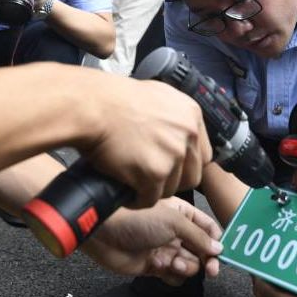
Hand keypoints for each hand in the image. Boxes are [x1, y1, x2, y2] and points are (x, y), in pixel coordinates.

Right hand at [79, 76, 212, 207]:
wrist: (93, 106)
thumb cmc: (114, 99)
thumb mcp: (156, 95)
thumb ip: (174, 117)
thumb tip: (179, 134)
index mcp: (191, 115)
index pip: (203, 155)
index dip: (186, 166)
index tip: (171, 169)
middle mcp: (188, 135)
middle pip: (192, 176)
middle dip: (171, 182)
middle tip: (151, 180)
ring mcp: (174, 154)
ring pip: (171, 189)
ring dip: (152, 190)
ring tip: (134, 184)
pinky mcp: (155, 172)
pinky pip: (150, 198)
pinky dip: (137, 200)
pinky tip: (126, 193)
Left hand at [82, 197, 222, 282]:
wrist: (103, 231)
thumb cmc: (135, 216)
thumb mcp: (174, 221)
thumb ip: (198, 236)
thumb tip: (218, 247)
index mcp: (181, 213)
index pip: (207, 228)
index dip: (216, 241)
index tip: (222, 254)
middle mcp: (174, 230)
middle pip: (201, 249)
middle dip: (206, 259)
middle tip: (211, 269)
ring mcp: (163, 248)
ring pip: (188, 265)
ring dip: (186, 267)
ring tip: (173, 262)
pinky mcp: (152, 265)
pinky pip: (172, 276)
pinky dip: (170, 274)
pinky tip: (159, 265)